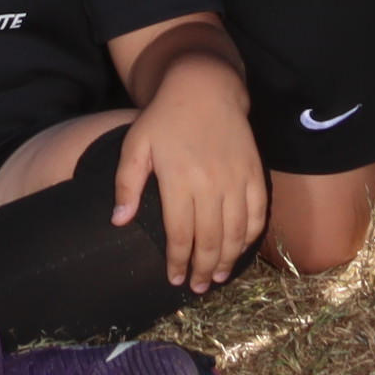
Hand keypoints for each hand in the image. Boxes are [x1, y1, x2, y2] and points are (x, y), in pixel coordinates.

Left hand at [112, 51, 264, 290]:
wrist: (205, 87)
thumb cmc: (164, 118)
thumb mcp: (135, 145)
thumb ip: (126, 184)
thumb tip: (118, 222)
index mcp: (179, 180)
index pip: (181, 234)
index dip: (178, 261)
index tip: (173, 279)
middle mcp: (211, 184)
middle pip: (210, 239)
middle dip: (202, 269)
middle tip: (196, 287)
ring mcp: (237, 179)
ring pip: (235, 232)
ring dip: (227, 260)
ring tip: (216, 278)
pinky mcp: (255, 173)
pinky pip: (257, 214)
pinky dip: (250, 237)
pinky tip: (240, 250)